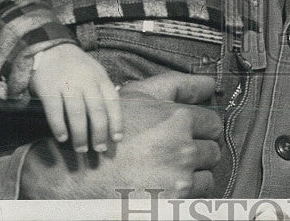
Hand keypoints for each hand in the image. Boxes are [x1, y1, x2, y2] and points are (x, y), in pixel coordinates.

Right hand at [20, 72, 221, 198]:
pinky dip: (186, 196)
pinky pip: (196, 201)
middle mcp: (182, 150)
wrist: (75, 174)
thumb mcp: (140, 98)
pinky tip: (166, 188)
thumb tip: (210, 84)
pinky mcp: (172, 205)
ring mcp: (178, 181)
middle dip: (199, 153)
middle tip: (176, 155)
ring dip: (194, 176)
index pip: (214, 124)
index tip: (192, 134)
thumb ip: (178, 86)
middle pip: (213, 151)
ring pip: (207, 178)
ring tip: (169, 173)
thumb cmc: (109, 132)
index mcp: (177, 120)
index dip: (203, 129)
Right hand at [29, 43, 121, 153]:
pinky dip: (59, 126)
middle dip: (99, 133)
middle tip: (99, 150)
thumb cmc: (77, 67)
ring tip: (81, 149)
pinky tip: (63, 138)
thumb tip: (114, 118)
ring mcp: (67, 84)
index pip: (112, 101)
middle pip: (96, 110)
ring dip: (80, 134)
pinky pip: (55, 110)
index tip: (117, 139)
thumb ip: (103, 91)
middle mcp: (86, 81)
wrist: (50, 49)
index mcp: (100, 78)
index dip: (116, 121)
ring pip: (77, 113)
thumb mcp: (95, 72)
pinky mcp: (49, 88)